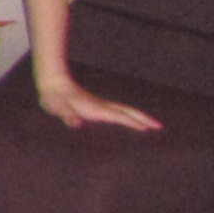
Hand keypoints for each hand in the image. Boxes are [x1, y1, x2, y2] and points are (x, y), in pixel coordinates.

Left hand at [36, 75, 158, 132]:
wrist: (53, 83)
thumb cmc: (54, 99)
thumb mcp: (57, 108)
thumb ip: (67, 115)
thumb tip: (75, 124)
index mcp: (96, 109)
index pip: (119, 117)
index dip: (132, 123)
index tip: (147, 129)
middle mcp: (102, 106)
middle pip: (128, 111)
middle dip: (144, 119)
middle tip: (160, 126)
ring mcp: (100, 105)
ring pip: (125, 110)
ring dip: (139, 116)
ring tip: (151, 124)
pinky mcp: (97, 105)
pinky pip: (118, 111)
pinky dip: (129, 115)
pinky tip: (129, 120)